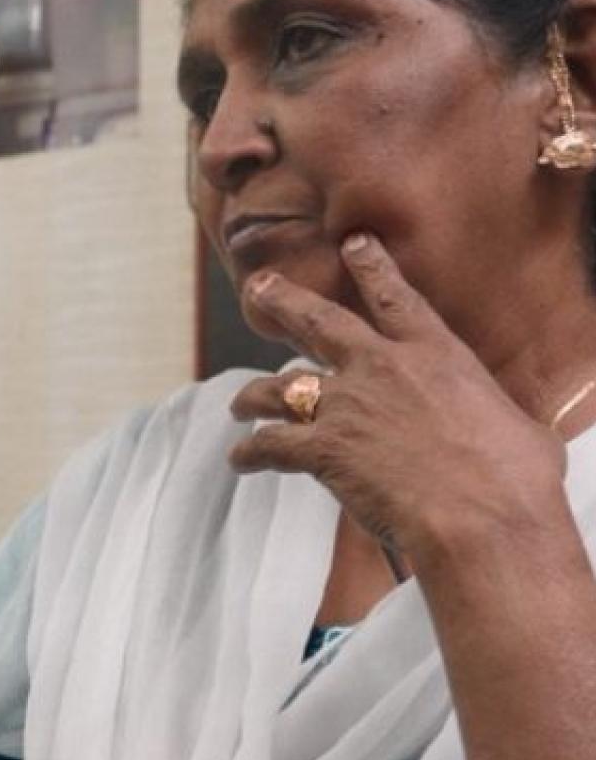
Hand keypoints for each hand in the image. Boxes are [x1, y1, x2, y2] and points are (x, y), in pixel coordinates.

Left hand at [228, 234, 568, 567]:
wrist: (483, 516)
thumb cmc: (518, 479)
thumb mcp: (522, 431)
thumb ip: (503, 421)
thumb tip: (520, 435)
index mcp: (437, 354)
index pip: (397, 299)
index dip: (372, 267)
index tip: (352, 243)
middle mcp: (382, 368)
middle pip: (318, 322)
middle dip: (284, 301)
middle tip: (258, 286)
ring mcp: (346, 406)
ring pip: (278, 388)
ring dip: (251, 395)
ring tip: (238, 404)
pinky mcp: (321, 448)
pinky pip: (269, 444)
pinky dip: (250, 452)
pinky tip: (240, 459)